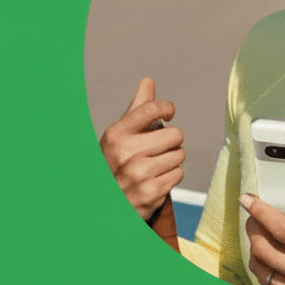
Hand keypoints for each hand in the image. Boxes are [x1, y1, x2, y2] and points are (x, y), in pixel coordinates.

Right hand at [99, 77, 184, 219]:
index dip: (167, 108)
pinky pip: (179, 174)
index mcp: (116, 134)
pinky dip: (170, 177)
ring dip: (171, 160)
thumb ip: (138, 109)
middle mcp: (126, 153)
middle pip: (175, 134)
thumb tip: (148, 81)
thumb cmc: (116, 162)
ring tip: (153, 166)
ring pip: (179, 155)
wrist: (104, 203)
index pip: (152, 109)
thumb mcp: (120, 135)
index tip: (169, 113)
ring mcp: (139, 175)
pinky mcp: (151, 193)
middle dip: (170, 142)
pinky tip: (154, 180)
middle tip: (155, 149)